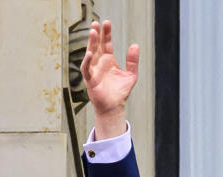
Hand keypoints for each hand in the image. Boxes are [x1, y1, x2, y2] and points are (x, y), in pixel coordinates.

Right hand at [80, 20, 139, 138]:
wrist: (114, 106)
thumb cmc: (121, 91)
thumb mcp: (131, 74)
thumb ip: (133, 61)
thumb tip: (135, 45)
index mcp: (108, 60)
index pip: (106, 44)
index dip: (106, 34)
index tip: (106, 23)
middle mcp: (100, 63)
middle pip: (97, 45)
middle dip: (96, 34)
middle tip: (96, 23)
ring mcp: (94, 70)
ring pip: (90, 54)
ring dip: (91, 43)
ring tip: (92, 32)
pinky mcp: (90, 79)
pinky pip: (86, 68)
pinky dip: (87, 61)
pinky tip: (90, 53)